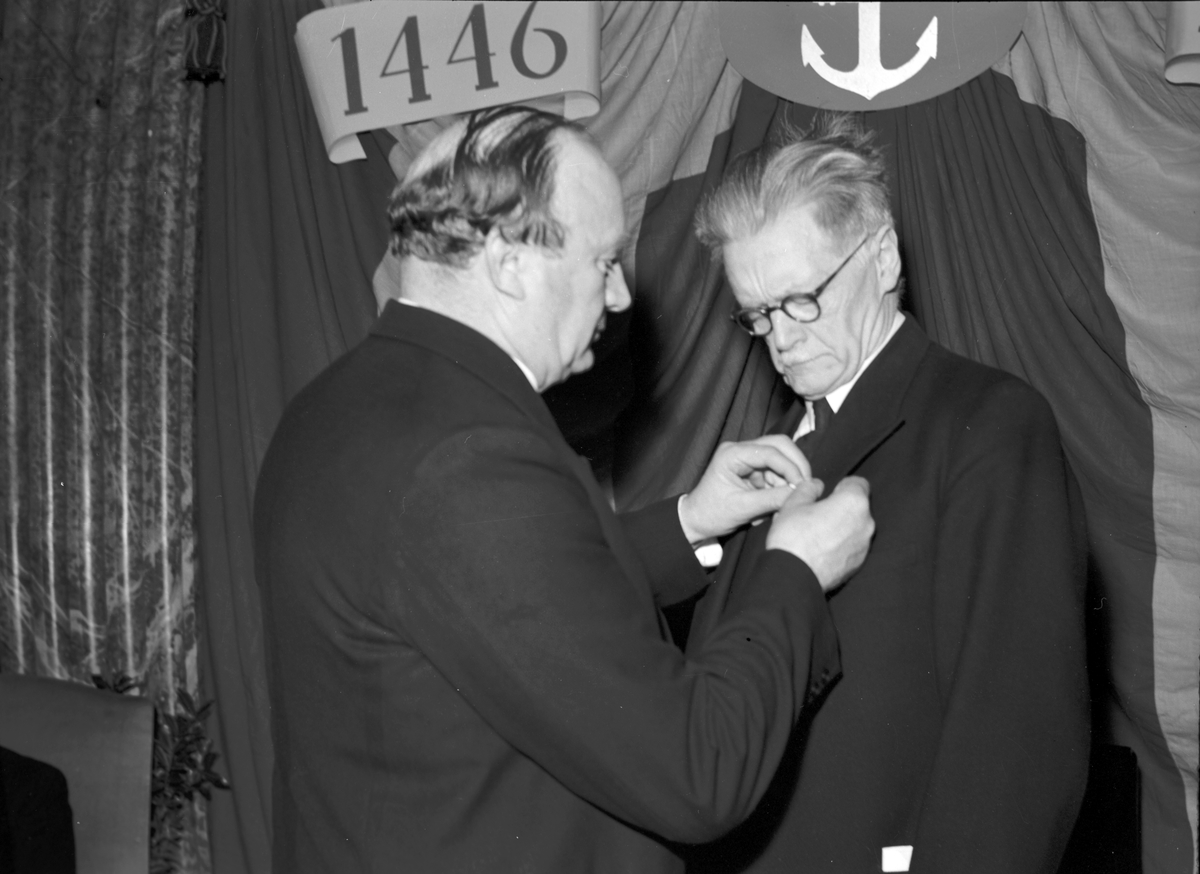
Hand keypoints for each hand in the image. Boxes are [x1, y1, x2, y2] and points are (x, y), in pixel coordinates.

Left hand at [679, 436, 822, 542]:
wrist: (696, 521)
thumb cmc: (711, 513)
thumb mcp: (742, 509)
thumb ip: (772, 500)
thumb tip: (799, 493)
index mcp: (732, 454)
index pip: (771, 451)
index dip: (791, 467)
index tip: (802, 486)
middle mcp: (741, 450)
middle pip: (780, 446)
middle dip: (795, 467)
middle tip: (804, 488)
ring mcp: (748, 459)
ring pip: (781, 461)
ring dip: (787, 483)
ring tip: (780, 506)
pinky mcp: (754, 471)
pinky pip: (776, 474)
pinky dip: (780, 489)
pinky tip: (772, 507)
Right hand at [765, 476, 873, 591]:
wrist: (793, 575)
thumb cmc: (793, 534)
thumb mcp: (793, 502)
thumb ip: (809, 488)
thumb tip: (816, 485)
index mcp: (853, 502)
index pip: (858, 483)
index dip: (842, 486)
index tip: (828, 494)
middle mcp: (866, 523)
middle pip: (857, 507)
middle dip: (841, 508)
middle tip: (818, 515)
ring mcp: (864, 546)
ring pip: (855, 528)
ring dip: (842, 528)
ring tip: (817, 535)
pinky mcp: (858, 564)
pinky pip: (851, 547)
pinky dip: (841, 546)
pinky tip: (821, 551)